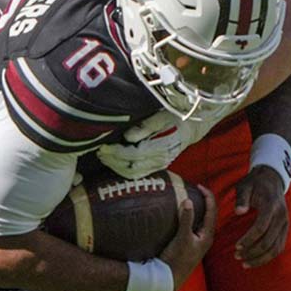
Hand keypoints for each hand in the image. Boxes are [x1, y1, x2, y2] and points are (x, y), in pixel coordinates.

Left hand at [96, 112, 214, 179]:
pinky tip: (114, 163)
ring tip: (104, 157)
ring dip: (115, 167)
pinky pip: (138, 174)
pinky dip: (123, 171)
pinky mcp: (157, 167)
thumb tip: (128, 136)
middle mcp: (160, 159)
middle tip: (99, 152)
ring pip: (133, 173)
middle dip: (112, 161)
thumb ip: (146, 126)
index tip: (103, 146)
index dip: (116, 153)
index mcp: (161, 146)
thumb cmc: (175, 117)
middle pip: (130, 167)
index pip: (133, 155)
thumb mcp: (162, 115)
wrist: (192, 126)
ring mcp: (159, 165)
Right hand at [158, 187, 215, 289]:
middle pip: (210, 214)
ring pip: (203, 219)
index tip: (199, 186)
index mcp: (207, 235)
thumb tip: (188, 200)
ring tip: (192, 197)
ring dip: (199, 208)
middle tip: (196, 188)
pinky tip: (184, 213)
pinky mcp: (190, 243)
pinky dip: (192, 215)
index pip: (212, 210)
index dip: (208, 196)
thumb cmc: (177, 259)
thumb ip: (186, 219)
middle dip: (205, 200)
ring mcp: (198, 240)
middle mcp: (205, 237)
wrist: (170, 277)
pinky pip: (195, 224)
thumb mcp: (182, 238)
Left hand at [233, 167, 287, 266]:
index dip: (248, 239)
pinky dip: (268, 256)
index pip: (261, 228)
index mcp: (271, 206)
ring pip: (275, 248)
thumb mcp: (244, 186)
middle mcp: (281, 217)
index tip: (236, 247)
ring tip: (244, 264)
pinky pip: (279, 247)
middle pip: (268, 241)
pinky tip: (255, 260)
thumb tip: (238, 212)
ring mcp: (285, 224)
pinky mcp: (285, 229)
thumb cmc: (254, 183)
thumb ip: (241, 198)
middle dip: (252, 252)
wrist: (272, 179)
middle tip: (237, 257)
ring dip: (260, 258)